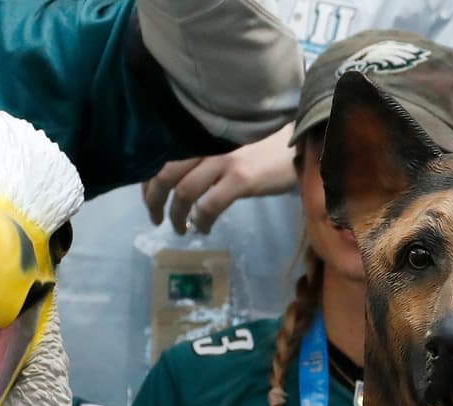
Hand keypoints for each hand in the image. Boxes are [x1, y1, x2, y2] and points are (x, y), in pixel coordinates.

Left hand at [141, 123, 295, 234]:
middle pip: (165, 173)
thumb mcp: (227, 138)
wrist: (303, 140)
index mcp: (200, 130)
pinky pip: (210, 206)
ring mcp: (224, 159)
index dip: (149, 179)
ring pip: (184, 192)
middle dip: (154, 200)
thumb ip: (204, 149)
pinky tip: (203, 228)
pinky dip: (201, 221)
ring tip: (180, 228)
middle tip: (155, 217)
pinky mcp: (241, 178)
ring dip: (176, 215)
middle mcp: (207, 141)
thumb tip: (177, 176)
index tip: (149, 196)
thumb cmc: (265, 141)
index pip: (161, 154)